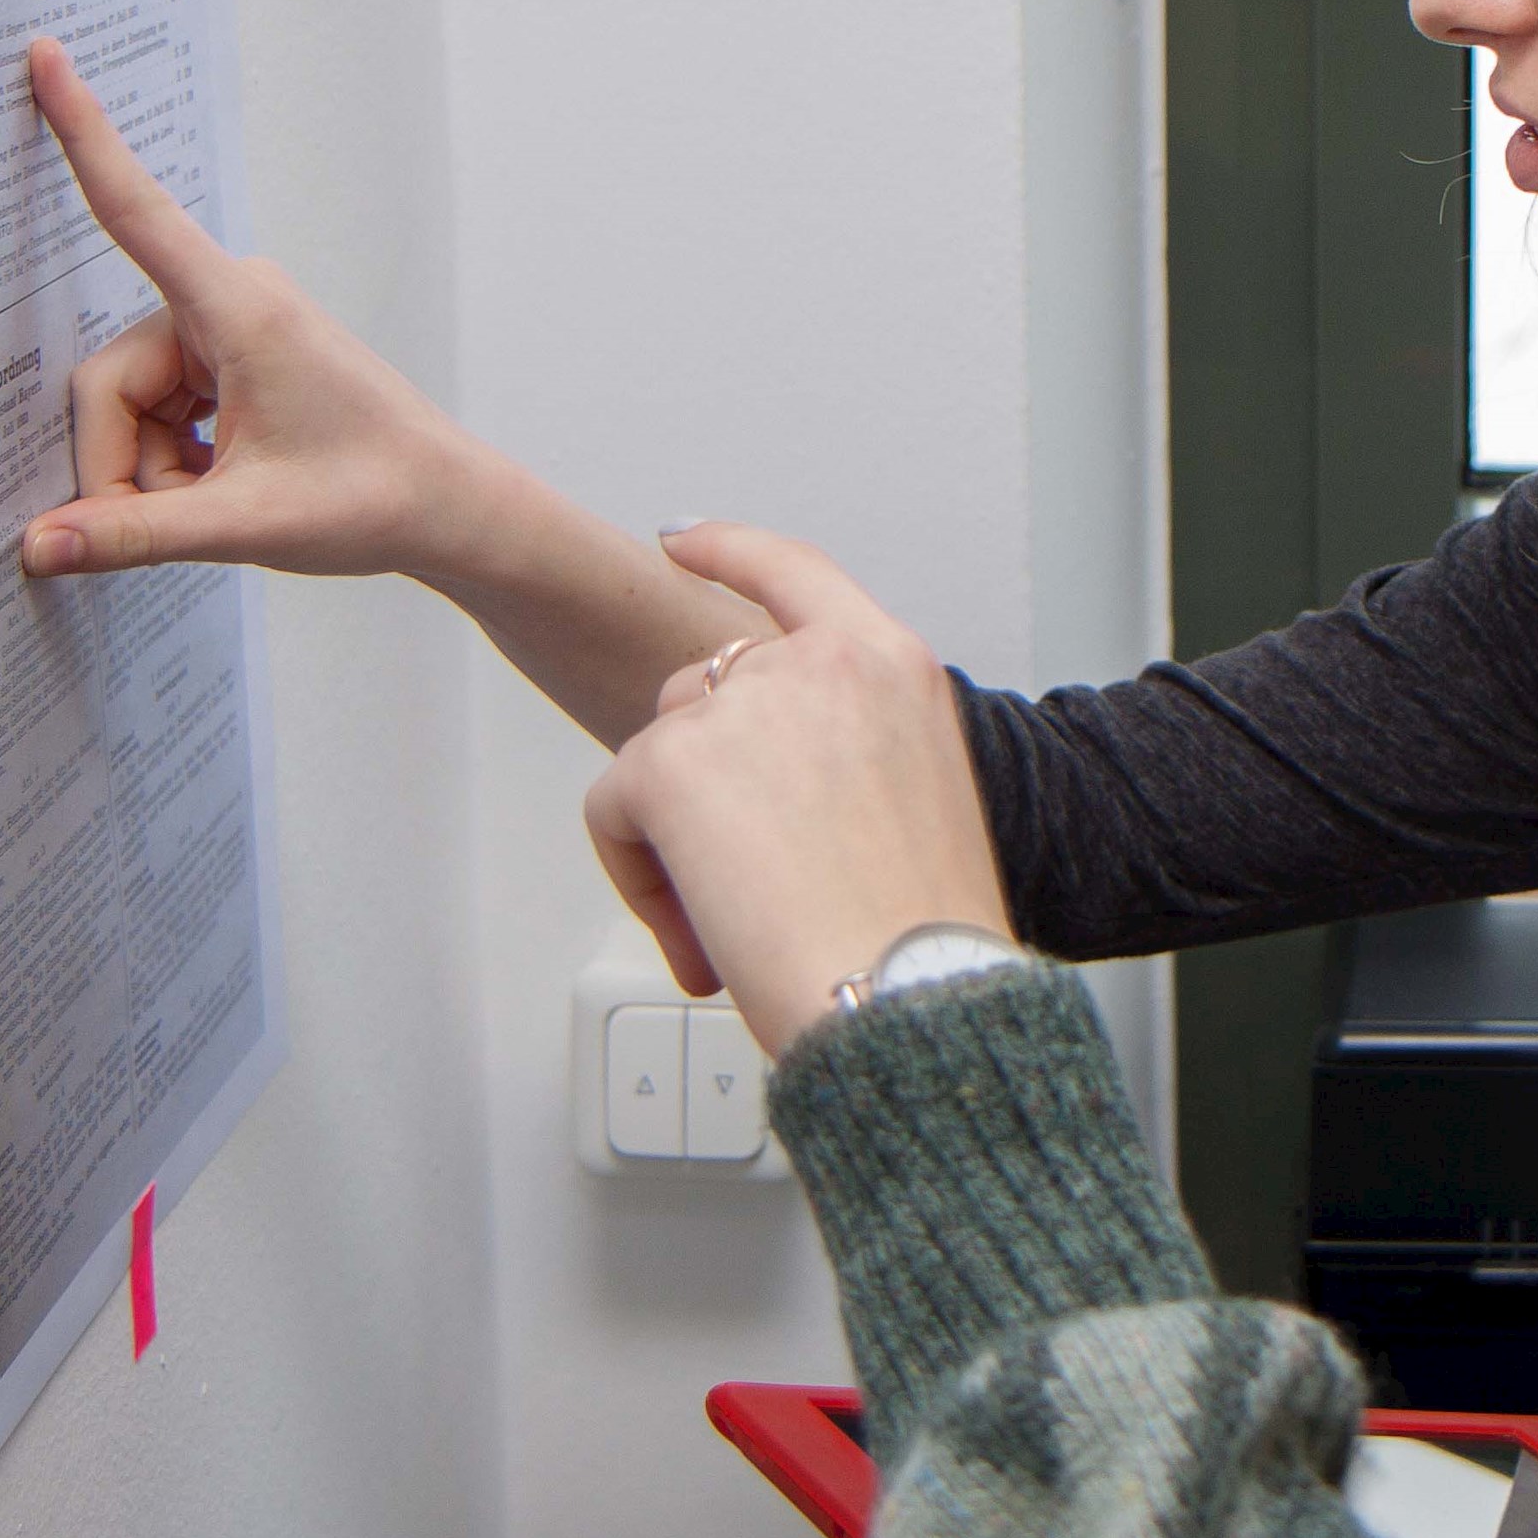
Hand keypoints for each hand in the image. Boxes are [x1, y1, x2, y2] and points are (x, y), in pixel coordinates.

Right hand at [15, 36, 482, 580]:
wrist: (446, 506)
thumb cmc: (370, 497)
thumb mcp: (244, 523)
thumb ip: (134, 535)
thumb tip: (38, 545)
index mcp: (236, 308)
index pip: (136, 209)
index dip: (81, 135)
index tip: (44, 55)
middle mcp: (226, 302)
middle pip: (107, 382)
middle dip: (123, 464)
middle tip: (179, 518)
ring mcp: (226, 331)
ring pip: (128, 407)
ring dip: (152, 473)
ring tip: (222, 502)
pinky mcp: (228, 361)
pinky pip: (157, 413)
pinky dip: (173, 465)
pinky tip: (224, 487)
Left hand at [583, 522, 1011, 1055]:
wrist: (910, 996)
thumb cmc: (922, 936)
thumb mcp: (915, 804)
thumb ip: (845, 759)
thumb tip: (762, 795)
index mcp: (893, 668)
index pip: (793, 574)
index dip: (730, 552)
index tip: (682, 541)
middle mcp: (820, 664)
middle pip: (704, 689)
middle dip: (703, 781)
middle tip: (745, 886)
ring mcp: (742, 704)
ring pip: (656, 752)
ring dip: (672, 837)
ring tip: (729, 927)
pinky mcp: (672, 761)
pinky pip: (615, 809)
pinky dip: (638, 877)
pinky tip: (697, 936)